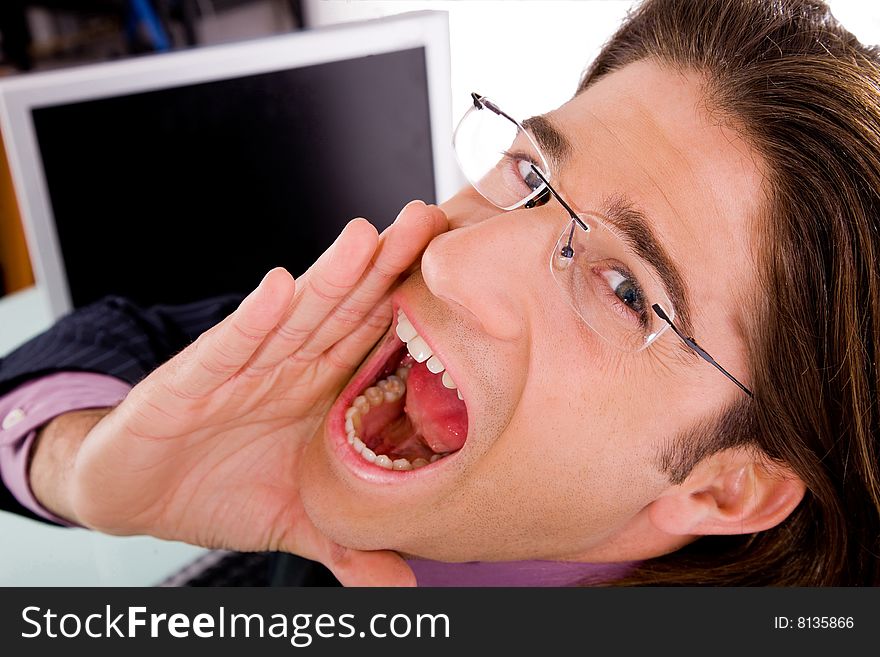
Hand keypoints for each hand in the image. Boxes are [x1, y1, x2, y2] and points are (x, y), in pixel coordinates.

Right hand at [59, 201, 446, 584]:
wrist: (135, 491)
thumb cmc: (220, 488)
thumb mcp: (298, 521)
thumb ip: (352, 547)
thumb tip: (403, 589)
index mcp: (321, 388)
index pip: (376, 337)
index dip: (416, 303)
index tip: (462, 269)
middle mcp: (289, 366)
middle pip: (345, 309)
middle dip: (386, 266)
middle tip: (429, 220)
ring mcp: (242, 369)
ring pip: (293, 317)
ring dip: (330, 277)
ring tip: (367, 237)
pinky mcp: (190, 382)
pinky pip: (226, 348)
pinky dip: (251, 322)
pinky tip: (277, 291)